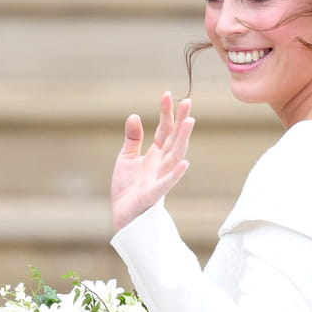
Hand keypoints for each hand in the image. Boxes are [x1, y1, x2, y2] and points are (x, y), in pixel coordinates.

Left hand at [111, 92, 194, 233]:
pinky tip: (185, 162)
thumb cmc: (127, 188)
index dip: (166, 113)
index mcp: (155, 154)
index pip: (164, 130)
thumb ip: (133, 138)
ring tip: (190, 121)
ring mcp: (160, 177)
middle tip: (187, 101)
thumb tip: (134, 116)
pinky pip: (167, 183)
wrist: (122, 215)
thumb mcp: (126, 158)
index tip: (167, 95)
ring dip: (183, 139)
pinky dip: (176, 174)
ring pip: (175, 156)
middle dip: (180, 120)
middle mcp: (161, 164)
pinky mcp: (153, 193)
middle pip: (174, 139)